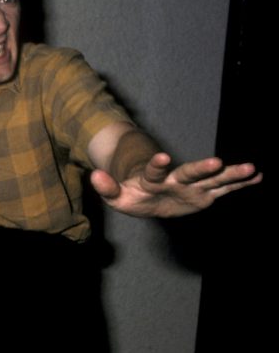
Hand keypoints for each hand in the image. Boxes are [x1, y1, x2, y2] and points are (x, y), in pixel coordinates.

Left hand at [90, 152, 260, 217]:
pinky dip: (240, 184)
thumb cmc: (132, 194)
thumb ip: (107, 188)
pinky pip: (224, 190)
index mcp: (153, 180)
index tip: (162, 156)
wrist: (147, 194)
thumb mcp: (116, 196)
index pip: (154, 171)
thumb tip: (95, 176)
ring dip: (230, 174)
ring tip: (251, 167)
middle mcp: (175, 181)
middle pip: (189, 173)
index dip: (156, 164)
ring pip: (212, 180)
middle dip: (201, 169)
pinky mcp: (203, 195)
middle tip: (217, 161)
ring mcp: (192, 187)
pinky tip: (258, 176)